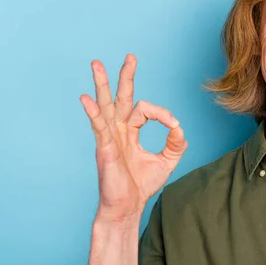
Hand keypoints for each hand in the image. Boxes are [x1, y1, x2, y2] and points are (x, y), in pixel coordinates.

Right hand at [79, 54, 186, 222]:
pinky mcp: (105, 148)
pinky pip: (99, 126)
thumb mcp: (166, 161)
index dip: (162, 114)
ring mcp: (110, 138)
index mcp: (130, 132)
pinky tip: (86, 98)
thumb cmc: (141, 186)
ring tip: (97, 64)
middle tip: (131, 56)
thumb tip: (179, 126)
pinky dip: (93, 112)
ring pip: (105, 106)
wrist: (128, 208)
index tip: (174, 126)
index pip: (145, 110)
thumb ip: (175, 143)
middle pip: (121, 97)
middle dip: (126, 76)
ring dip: (102, 84)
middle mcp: (118, 131)